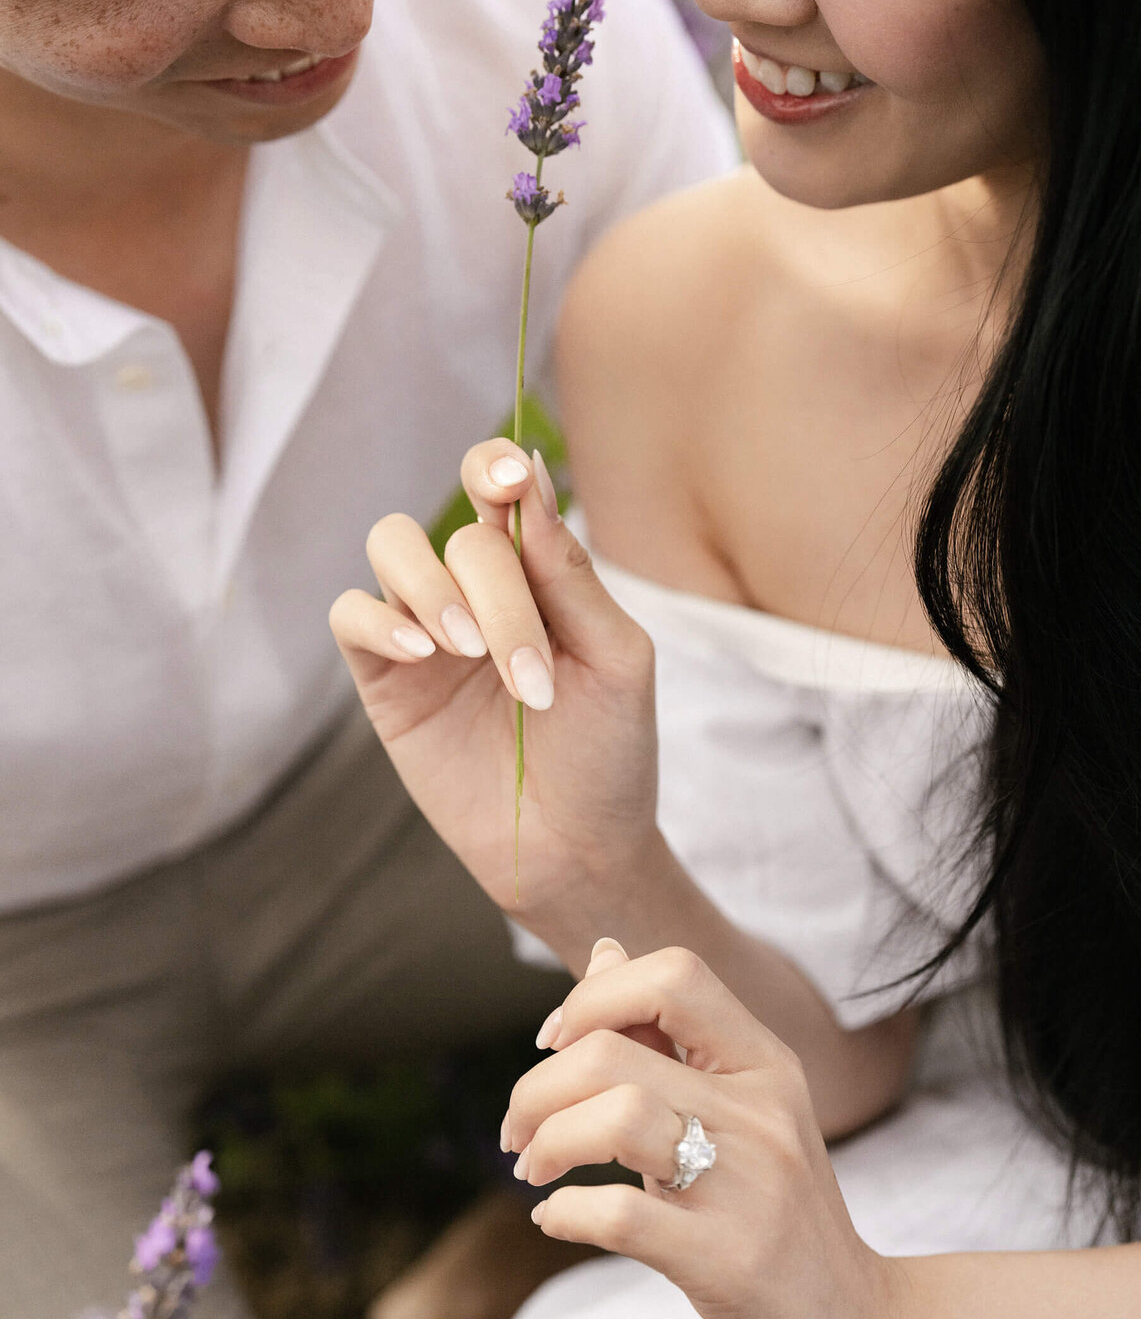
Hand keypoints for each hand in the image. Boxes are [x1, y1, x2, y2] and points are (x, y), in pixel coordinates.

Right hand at [329, 442, 659, 926]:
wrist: (576, 850)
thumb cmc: (608, 753)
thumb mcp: (613, 657)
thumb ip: (567, 572)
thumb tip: (527, 473)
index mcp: (538, 574)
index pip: (499, 490)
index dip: (493, 468)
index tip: (506, 478)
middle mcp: (477, 591)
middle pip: (461, 536)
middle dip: (499, 595)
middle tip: (531, 677)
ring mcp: (426, 633)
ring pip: (391, 547)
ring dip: (431, 587)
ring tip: (468, 650)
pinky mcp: (386, 681)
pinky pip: (350, 615)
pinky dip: (379, 620)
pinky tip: (423, 652)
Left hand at [503, 939, 903, 1318]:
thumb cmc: (778, 1217)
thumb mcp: (738, 1111)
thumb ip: (668, 1036)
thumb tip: (605, 951)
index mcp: (766, 1063)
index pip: (674, 974)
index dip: (593, 995)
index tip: (554, 1042)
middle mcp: (763, 1111)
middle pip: (612, 1050)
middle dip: (536, 1088)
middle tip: (516, 1133)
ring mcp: (749, 1187)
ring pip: (615, 1116)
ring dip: (545, 1141)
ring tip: (531, 1169)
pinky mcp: (730, 1264)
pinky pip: (621, 1215)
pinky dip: (565, 1211)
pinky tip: (554, 1219)